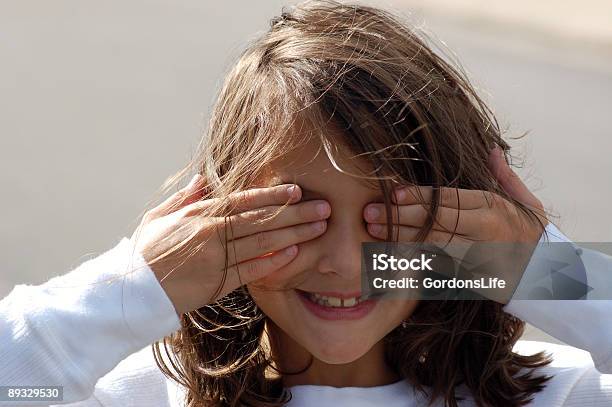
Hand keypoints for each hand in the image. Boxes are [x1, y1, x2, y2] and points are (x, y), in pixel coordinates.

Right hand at [130, 175, 330, 314]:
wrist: (133, 291)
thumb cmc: (146, 252)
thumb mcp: (159, 217)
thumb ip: (184, 197)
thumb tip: (202, 179)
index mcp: (199, 213)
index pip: (244, 200)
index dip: (273, 194)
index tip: (297, 190)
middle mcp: (210, 232)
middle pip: (262, 220)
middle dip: (296, 213)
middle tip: (324, 208)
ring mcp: (216, 258)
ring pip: (263, 243)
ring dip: (294, 234)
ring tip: (319, 228)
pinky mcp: (218, 283)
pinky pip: (252, 270)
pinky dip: (274, 261)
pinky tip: (295, 253)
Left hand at [362, 146, 547, 302]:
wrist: (545, 276)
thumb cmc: (532, 234)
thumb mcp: (527, 202)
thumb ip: (505, 177)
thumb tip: (491, 149)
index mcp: (493, 210)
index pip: (450, 201)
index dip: (420, 197)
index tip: (394, 194)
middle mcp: (483, 233)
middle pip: (435, 223)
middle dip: (400, 217)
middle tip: (369, 213)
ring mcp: (474, 257)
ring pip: (431, 246)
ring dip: (399, 238)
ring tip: (372, 231)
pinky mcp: (468, 276)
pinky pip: (435, 266)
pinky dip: (411, 258)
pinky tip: (388, 253)